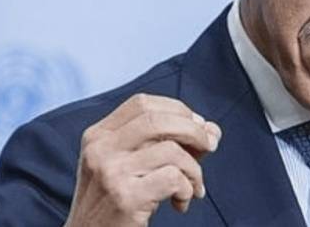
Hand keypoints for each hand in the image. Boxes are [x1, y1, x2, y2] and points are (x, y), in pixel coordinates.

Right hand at [63, 94, 221, 226]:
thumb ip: (164, 144)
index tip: (197, 124)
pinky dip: (187, 189)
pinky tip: (180, 203)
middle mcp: (101, 149)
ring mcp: (111, 172)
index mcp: (98, 136)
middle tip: (209, 147)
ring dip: (194, 170)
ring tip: (193, 188)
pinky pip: (173, 178)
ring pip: (172, 150)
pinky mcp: (125, 197)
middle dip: (194, 130)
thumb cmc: (113, 205)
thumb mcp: (128, 167)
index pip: (142, 103)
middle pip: (158, 120)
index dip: (176, 109)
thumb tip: (211, 129)